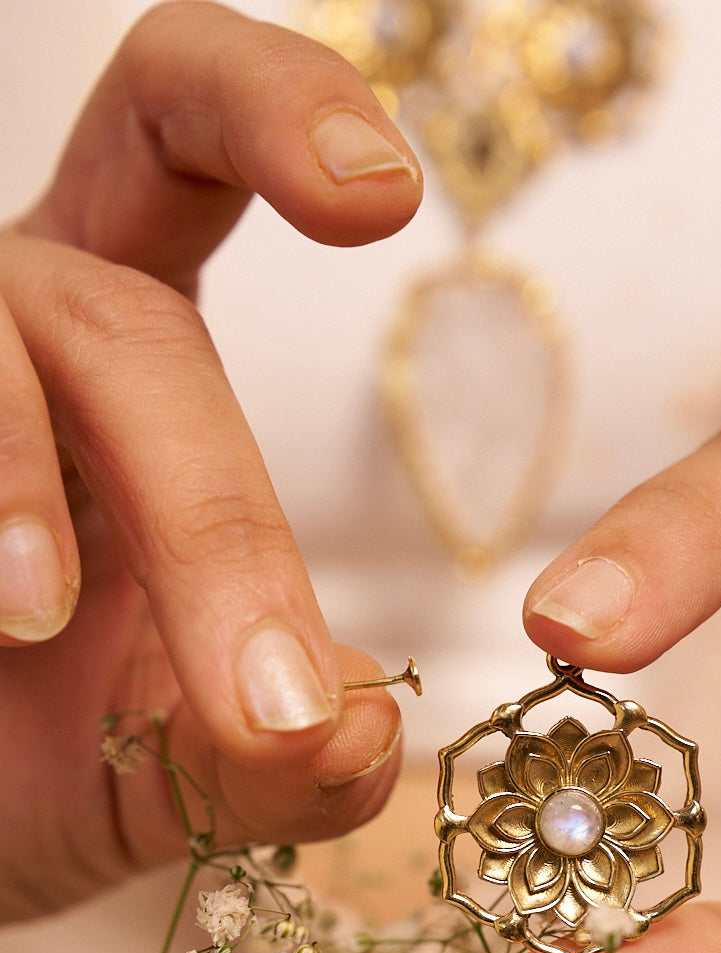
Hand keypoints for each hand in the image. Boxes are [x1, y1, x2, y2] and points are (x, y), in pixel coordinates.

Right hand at [0, 2, 421, 920]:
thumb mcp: (182, 777)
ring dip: (13, 477)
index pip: (186, 148)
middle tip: (266, 707)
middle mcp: (10, 332)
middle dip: (210, 516)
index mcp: (122, 348)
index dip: (276, 110)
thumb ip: (282, 765)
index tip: (385, 196)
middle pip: (116, 319)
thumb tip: (361, 731)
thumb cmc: (50, 760)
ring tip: (28, 623)